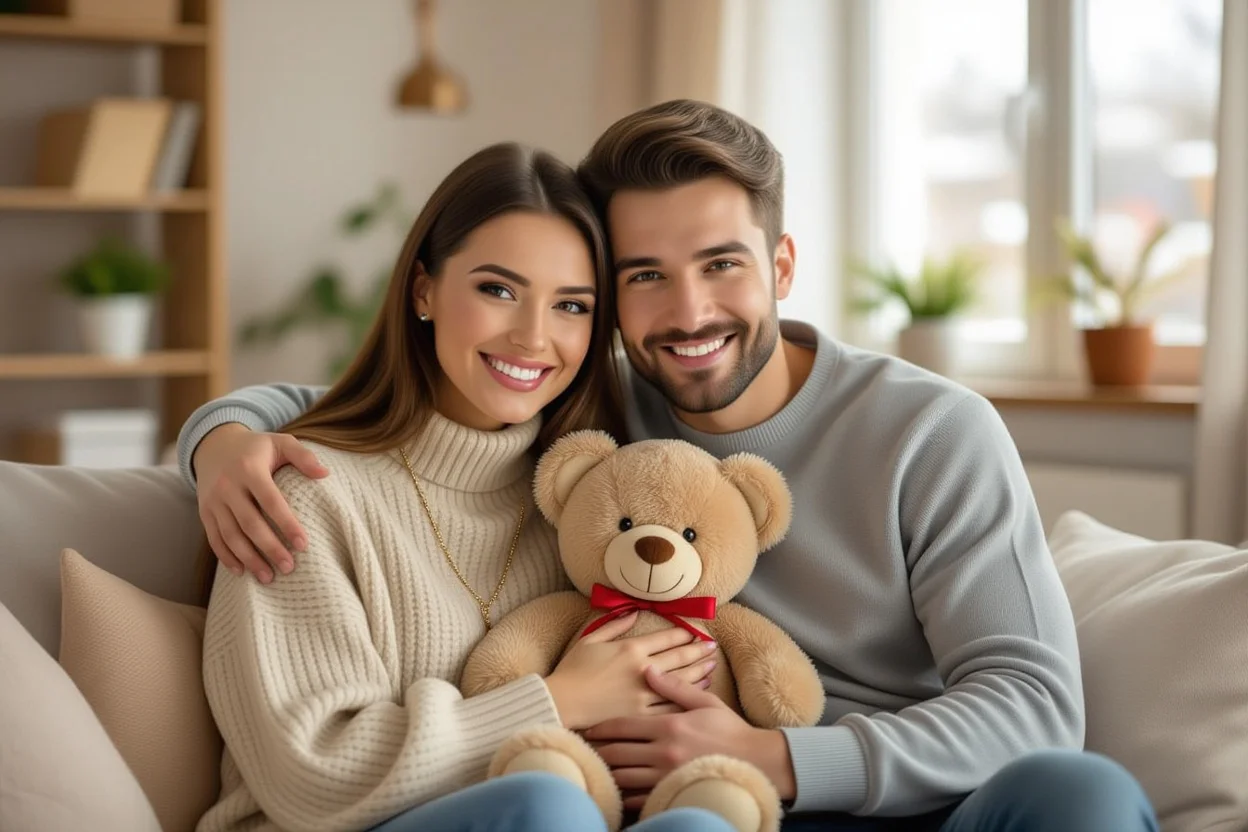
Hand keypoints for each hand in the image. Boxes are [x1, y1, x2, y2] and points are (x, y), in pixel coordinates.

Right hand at [194, 424, 328, 581]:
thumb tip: (326, 473)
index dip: (286, 523)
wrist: (214, 445)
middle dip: (269, 548)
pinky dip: (226, 557)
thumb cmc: (256, 448)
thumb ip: (303, 456)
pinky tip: (241, 572)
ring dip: (249, 558)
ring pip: (230, 535)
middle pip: (250, 523)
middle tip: (289, 568)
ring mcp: (213, 500)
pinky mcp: (204, 511)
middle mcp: (228, 486)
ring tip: (268, 578)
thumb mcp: (280, 442)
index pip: (271, 501)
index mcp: (249, 469)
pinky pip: (213, 538)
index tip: (303, 545)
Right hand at [545, 615, 718, 730]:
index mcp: (630, 649)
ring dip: (699, 672)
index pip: (666, 638)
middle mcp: (642, 669)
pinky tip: (698, 692)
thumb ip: (614, 624)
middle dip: (699, 651)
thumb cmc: (572, 670)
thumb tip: (632, 612)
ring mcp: (644, 693)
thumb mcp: (590, 640)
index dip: (685, 634)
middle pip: (679, 658)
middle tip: (713, 647)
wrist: (561, 703)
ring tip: (712, 666)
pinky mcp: (642, 714)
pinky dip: (687, 697)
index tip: (698, 631)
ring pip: (680, 681)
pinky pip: (671, 704)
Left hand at [586, 666, 796, 809]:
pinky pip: (639, 799)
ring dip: (606, 773)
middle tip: (583, 748)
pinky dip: (624, 796)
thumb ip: (674, 686)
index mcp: (668, 726)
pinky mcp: (672, 794)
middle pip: (616, 754)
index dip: (600, 727)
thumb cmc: (730, 730)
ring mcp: (666, 777)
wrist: (755, 763)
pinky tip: (617, 791)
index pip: (622, 726)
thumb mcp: (705, 702)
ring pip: (623, 778)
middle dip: (597, 751)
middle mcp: (663, 752)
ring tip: (594, 768)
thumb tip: (648, 667)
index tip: (589, 727)